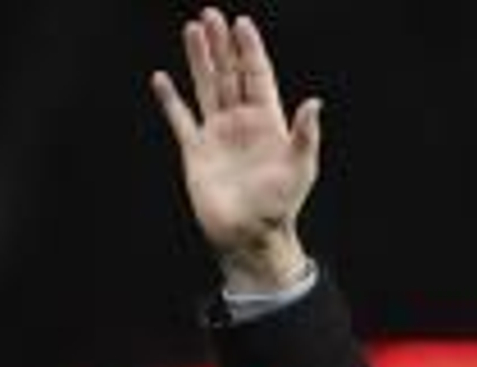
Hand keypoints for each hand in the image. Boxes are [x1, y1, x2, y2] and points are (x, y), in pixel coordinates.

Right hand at [151, 7, 321, 293]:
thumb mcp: (301, 168)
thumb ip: (305, 135)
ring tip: (192, 30)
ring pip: (206, 87)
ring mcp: (217, 134)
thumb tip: (314, 102)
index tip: (242, 23)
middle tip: (211, 15)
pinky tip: (162, 78)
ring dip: (199, 60)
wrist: (250, 235)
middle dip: (221, 45)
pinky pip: (180, 119)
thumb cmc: (280, 205)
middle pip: (230, 74)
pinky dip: (170, 99)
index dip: (250, 50)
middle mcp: (241, 123)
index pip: (258, 77)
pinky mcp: (196, 151)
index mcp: (267, 123)